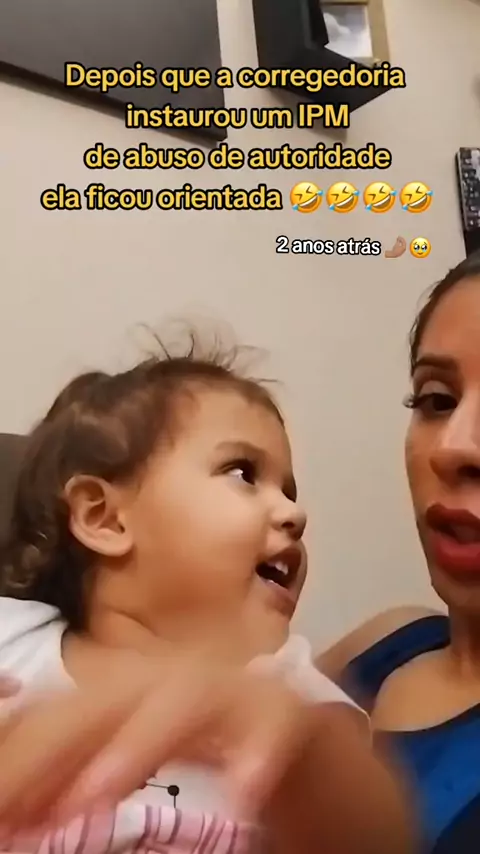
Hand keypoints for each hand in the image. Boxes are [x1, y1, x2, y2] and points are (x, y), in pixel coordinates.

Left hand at [0, 642, 316, 834]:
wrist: (308, 735)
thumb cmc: (210, 749)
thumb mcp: (139, 756)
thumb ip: (84, 774)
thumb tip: (20, 806)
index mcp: (133, 688)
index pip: (68, 709)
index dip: (27, 751)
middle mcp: (176, 676)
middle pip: (108, 697)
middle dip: (57, 749)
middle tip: (17, 811)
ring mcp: (234, 687)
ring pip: (182, 696)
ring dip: (138, 743)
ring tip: (96, 795)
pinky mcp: (288, 708)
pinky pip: (272, 721)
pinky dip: (256, 750)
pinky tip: (242, 790)